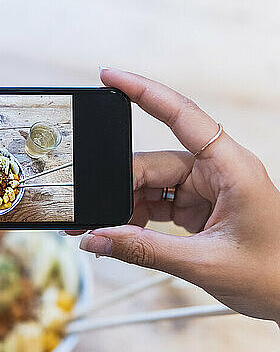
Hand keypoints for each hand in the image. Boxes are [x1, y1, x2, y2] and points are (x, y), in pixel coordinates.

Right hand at [73, 68, 279, 322]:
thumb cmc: (272, 274)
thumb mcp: (204, 263)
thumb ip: (144, 250)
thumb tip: (96, 238)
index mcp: (231, 167)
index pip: (181, 115)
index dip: (142, 91)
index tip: (109, 76)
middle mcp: (217, 169)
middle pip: (154, 161)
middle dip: (118, 184)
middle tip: (90, 208)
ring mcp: (206, 187)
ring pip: (151, 182)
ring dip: (126, 204)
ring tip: (105, 228)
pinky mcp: (198, 204)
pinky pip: (157, 200)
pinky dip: (137, 214)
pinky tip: (123, 231)